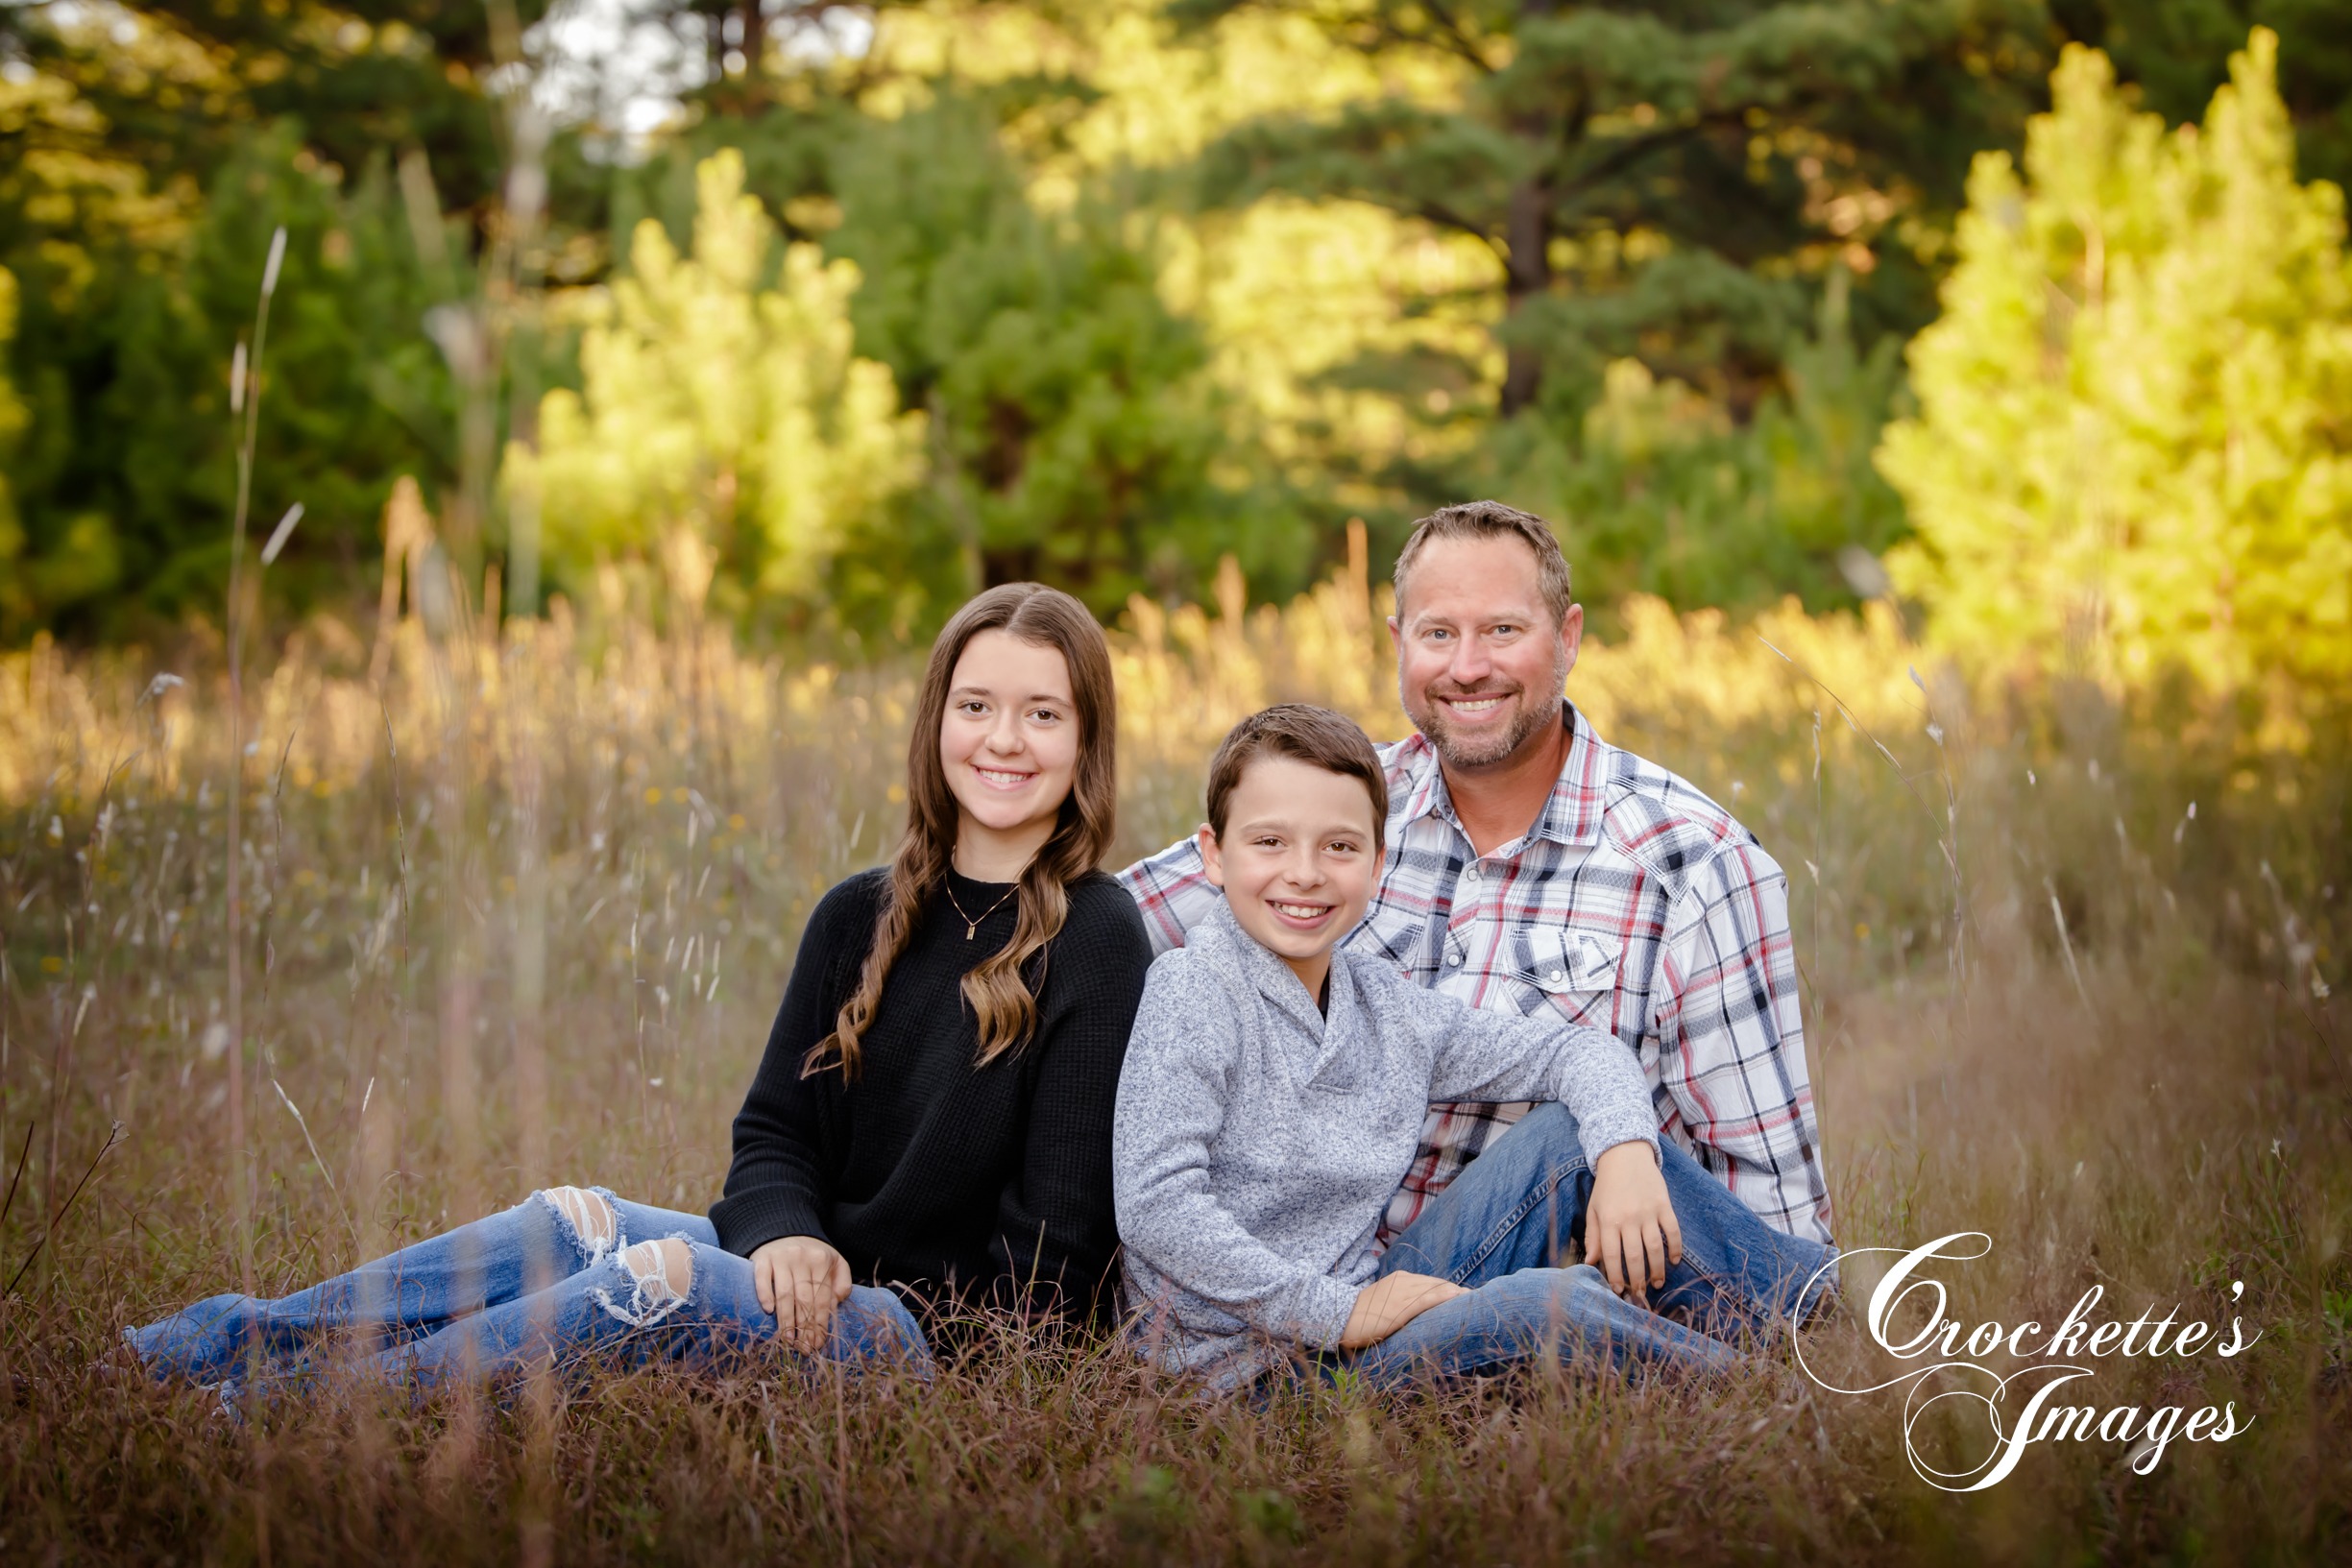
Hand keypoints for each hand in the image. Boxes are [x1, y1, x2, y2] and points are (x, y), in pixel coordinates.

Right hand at [749, 1234, 851, 1353]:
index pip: (822, 1298)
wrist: (784, 1231)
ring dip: (786, 1320)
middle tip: (804, 1348)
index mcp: (821, 1261)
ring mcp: (781, 1258)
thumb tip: (836, 1305)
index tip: (818, 1343)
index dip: (820, 1323)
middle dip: (805, 1327)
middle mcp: (802, 1258)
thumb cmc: (811, 1255)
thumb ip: (841, 1282)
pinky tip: (768, 1311)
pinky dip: (765, 1294)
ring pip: (784, 1293)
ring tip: (788, 1340)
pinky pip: (762, 1279)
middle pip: (804, 1299)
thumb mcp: (834, 1262)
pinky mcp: (762, 1258)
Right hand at [1339, 1270, 1467, 1349]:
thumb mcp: (1386, 1303)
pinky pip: (1427, 1299)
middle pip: (1439, 1284)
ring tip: (1475, 1300)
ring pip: (1436, 1289)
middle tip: (1477, 1300)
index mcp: (1401, 1278)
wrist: (1341, 1318)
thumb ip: (1404, 1302)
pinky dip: (1444, 1297)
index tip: (1465, 1298)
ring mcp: (1403, 1293)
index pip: (1433, 1283)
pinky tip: (1458, 1297)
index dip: (1450, 1290)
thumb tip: (1422, 1311)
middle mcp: (1404, 1281)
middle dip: (1457, 1291)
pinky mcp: (1401, 1306)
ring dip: (1457, 1294)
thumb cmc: (1363, 1315)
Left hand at [1584, 1140, 1680, 1305]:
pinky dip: (1676, 1248)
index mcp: (1609, 1220)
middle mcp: (1629, 1217)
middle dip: (1637, 1280)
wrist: (1625, 1155)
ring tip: (1656, 1283)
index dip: (1616, 1276)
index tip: (1619, 1290)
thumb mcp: (1594, 1210)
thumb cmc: (1607, 1187)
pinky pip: (1673, 1231)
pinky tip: (1674, 1261)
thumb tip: (1592, 1263)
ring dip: (1657, 1270)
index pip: (1612, 1256)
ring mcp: (1648, 1211)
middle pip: (1635, 1257)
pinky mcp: (1664, 1205)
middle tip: (1639, 1294)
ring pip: (1655, 1248)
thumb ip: (1593, 1237)